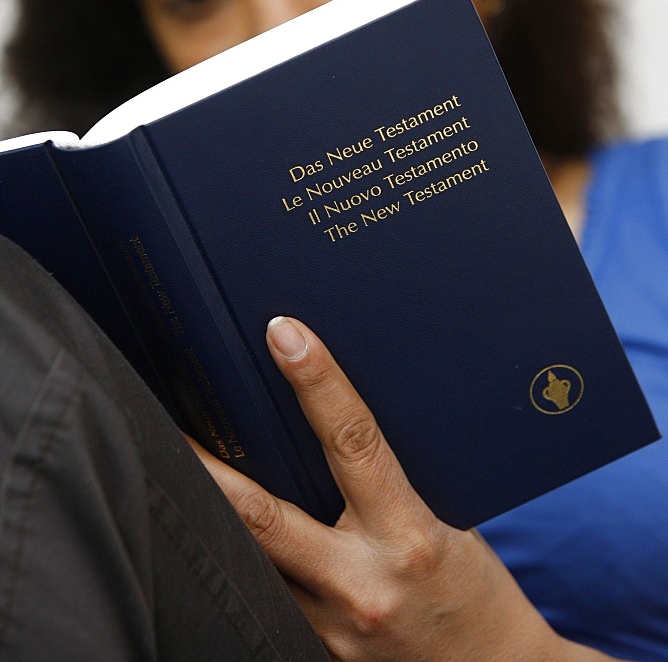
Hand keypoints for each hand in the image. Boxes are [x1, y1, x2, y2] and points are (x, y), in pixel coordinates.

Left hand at [190, 316, 617, 661]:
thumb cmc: (475, 589)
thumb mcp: (446, 521)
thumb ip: (391, 483)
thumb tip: (337, 424)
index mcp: (410, 535)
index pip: (355, 441)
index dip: (317, 381)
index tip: (284, 333)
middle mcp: (363, 583)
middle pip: (263, 515)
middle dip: (209, 465)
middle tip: (169, 415)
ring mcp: (333, 627)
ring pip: (249, 561)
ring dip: (210, 515)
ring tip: (175, 468)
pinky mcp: (317, 654)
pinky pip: (267, 598)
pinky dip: (241, 562)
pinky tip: (220, 537)